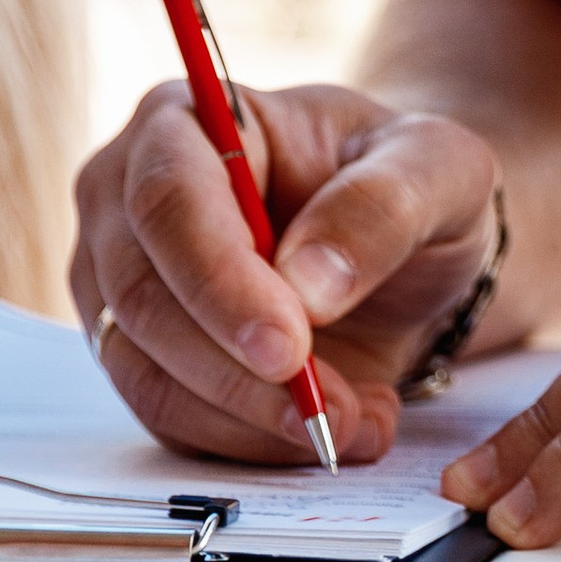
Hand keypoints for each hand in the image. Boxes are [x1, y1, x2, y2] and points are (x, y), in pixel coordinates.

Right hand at [72, 78, 501, 464]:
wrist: (406, 249)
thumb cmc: (410, 184)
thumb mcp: (438, 169)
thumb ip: (382, 207)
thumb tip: (309, 284)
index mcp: (189, 120)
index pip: (169, 200)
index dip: (219, 282)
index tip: (288, 349)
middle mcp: (129, 198)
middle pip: (143, 298)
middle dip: (240, 372)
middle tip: (337, 413)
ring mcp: (122, 283)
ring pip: (148, 373)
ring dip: (251, 419)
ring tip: (358, 422)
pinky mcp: (138, 356)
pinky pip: (169, 419)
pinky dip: (250, 441)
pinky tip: (333, 428)